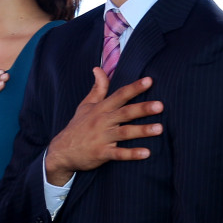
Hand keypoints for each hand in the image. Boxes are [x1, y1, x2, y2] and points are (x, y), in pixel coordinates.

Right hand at [43, 69, 162, 185]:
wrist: (62, 151)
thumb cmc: (78, 126)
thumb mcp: (85, 105)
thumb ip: (97, 88)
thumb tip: (98, 68)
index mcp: (101, 108)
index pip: (120, 95)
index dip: (134, 87)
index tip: (149, 80)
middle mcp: (102, 121)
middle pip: (125, 113)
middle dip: (142, 108)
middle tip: (160, 105)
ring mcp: (102, 137)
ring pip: (124, 133)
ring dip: (141, 130)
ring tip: (159, 129)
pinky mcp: (101, 153)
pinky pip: (118, 154)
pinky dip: (132, 154)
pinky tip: (146, 153)